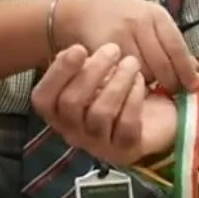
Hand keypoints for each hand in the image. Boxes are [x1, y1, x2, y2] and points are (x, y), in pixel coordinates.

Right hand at [32, 43, 158, 166]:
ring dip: (118, 82)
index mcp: (58, 112)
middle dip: (93, 71)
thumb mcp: (94, 74)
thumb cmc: (115, 88)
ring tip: (132, 63)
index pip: (43, 98)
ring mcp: (98, 144)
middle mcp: (73, 132)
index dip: (58, 72)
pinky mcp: (125, 149)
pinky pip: (126, 125)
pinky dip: (134, 98)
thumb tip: (71, 54)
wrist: (154, 115)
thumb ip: (79, 65)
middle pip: (71, 103)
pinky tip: (140, 81)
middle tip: (113, 49)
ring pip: (100, 113)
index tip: (80, 48)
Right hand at [54, 0, 198, 91]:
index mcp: (156, 14)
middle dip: (170, 83)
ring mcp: (121, 35)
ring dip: (150, 84)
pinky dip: (129, 83)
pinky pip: (123, 75)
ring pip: (144, 73)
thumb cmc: (120, 18)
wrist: (78, 13)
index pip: (178, 48)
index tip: (193, 87)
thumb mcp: (148, 21)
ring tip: (150, 87)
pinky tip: (130, 84)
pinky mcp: (104, 49)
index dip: (186, 71)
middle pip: (163, 64)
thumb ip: (170, 42)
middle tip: (172, 93)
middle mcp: (140, 22)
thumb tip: (196, 68)